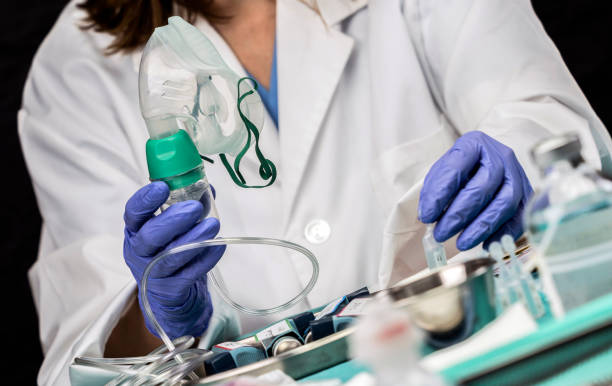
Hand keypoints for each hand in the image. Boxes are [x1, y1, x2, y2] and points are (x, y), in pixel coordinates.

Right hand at [123, 182, 224, 338]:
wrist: (167, 293)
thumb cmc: (168, 248)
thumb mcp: (169, 226)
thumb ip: (185, 204)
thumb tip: (206, 187)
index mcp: (135, 230)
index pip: (133, 214)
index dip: (145, 200)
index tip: (162, 186)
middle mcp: (140, 252)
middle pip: (150, 237)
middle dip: (173, 220)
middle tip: (194, 207)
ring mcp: (154, 273)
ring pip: (171, 257)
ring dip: (194, 239)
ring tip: (213, 224)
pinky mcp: (171, 289)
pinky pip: (190, 274)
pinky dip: (206, 258)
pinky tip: (218, 245)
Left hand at [418, 131, 532, 249]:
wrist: (488, 162)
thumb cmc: (461, 169)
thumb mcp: (443, 171)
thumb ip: (435, 190)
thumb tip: (429, 216)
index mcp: (474, 144)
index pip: (456, 168)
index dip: (440, 195)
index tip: (426, 216)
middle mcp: (500, 156)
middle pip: (481, 188)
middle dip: (458, 215)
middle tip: (441, 234)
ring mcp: (517, 175)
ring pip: (503, 204)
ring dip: (480, 228)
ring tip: (461, 243)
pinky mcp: (527, 194)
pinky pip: (519, 217)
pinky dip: (502, 234)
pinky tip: (486, 245)